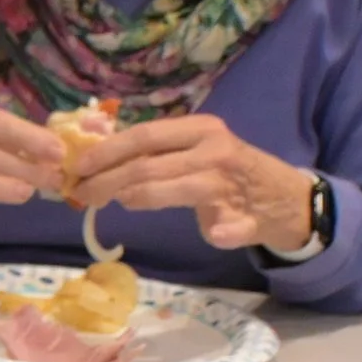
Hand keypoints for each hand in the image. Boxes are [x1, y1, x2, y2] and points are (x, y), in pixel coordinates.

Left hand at [68, 115, 313, 250]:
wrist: (284, 197)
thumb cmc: (224, 170)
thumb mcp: (193, 150)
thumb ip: (154, 154)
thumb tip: (97, 162)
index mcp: (200, 129)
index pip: (144, 135)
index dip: (106, 152)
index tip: (78, 166)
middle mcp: (216, 151)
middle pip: (149, 166)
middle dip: (107, 181)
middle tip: (81, 194)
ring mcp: (232, 185)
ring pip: (174, 191)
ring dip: (136, 200)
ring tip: (111, 204)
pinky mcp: (249, 217)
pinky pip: (231, 225)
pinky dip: (221, 230)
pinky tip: (214, 232)